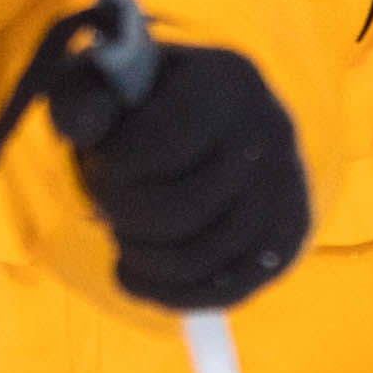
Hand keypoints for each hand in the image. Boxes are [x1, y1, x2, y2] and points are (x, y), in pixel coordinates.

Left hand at [27, 9, 310, 310]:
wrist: (212, 115)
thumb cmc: (143, 101)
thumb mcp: (103, 84)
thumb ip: (81, 99)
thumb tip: (81, 128)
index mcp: (225, 79)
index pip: (165, 144)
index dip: (113, 168)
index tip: (97, 161)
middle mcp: (272, 128)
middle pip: (183, 209)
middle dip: (123, 217)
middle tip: (102, 205)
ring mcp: (289, 185)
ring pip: (203, 256)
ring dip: (141, 257)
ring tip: (121, 235)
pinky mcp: (291, 232)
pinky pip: (229, 288)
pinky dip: (169, 293)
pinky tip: (134, 271)